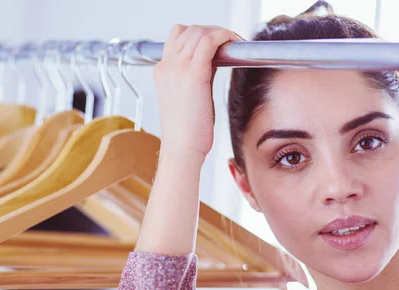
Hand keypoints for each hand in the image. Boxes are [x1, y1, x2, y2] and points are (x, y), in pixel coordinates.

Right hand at [154, 25, 243, 157]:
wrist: (181, 149)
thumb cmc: (187, 132)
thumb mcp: (188, 97)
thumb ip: (197, 76)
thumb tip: (215, 60)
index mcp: (162, 71)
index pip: (178, 35)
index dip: (200, 34)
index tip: (217, 43)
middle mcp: (167, 65)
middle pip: (190, 30)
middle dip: (213, 31)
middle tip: (231, 42)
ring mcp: (178, 67)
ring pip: (200, 32)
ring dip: (221, 33)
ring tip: (236, 43)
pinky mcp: (194, 74)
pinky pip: (210, 41)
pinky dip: (225, 37)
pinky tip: (235, 44)